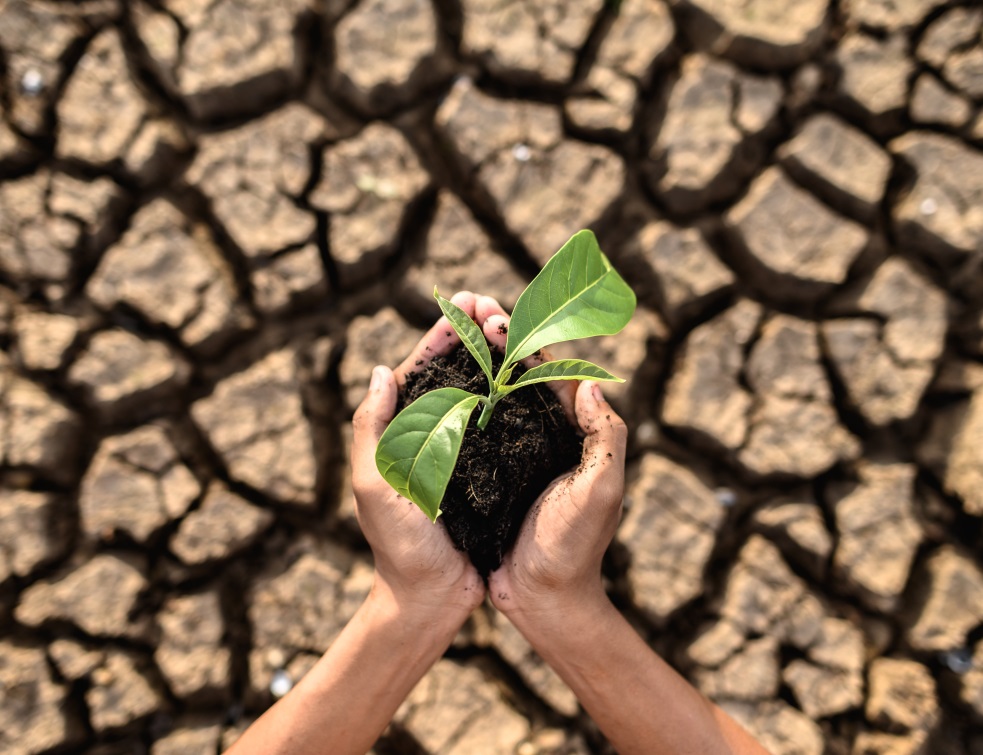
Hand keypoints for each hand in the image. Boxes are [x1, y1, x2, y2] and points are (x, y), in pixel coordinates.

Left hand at [351, 291, 485, 624]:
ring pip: (481, 392)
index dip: (442, 333)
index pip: (419, 370)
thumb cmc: (399, 546)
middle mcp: (432, 435)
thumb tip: (381, 371)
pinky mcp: (489, 470)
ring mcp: (461, 451)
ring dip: (496, 358)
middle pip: (454, 373)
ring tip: (517, 328)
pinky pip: (503, 425)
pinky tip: (534, 378)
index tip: (464, 303)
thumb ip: (371, 429)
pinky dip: (515, 397)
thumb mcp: (375, 485)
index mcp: (400, 432)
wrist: (431, 598)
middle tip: (497, 305)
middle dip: (474, 335)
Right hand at [473, 296, 627, 622]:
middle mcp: (542, 436)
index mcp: (572, 433)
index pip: (549, 372)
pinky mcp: (487, 475)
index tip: (495, 314)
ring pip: (492, 396)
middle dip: (494, 338)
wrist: (543, 599)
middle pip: (517, 375)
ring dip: (473, 361)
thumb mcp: (601, 490)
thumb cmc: (575, 547)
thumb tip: (592, 382)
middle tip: (468, 306)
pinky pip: (471, 430)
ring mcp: (513, 454)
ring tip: (449, 331)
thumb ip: (607, 437)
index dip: (524, 339)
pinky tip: (434, 385)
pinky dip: (456, 403)